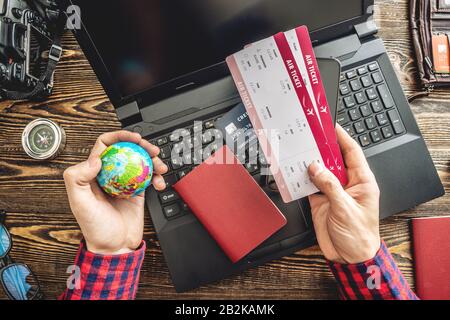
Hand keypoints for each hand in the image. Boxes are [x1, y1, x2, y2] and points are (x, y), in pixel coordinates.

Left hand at [64, 131, 167, 254]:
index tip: (134, 138)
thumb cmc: (94, 228)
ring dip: (154, 161)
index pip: (106, 146)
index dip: (120, 137)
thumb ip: (78, 178)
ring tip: (161, 166)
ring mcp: (126, 182)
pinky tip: (160, 182)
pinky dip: (157, 178)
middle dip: (142, 146)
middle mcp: (110, 174)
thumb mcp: (79, 203)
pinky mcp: (138, 191)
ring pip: (141, 162)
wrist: (114, 247)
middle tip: (152, 149)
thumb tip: (95, 159)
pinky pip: (150, 178)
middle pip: (128, 150)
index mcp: (93, 173)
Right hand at [308, 125, 380, 263]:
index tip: (331, 126)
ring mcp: (333, 192)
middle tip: (309, 137)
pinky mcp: (321, 201)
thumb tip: (316, 168)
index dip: (342, 138)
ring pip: (319, 171)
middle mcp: (347, 184)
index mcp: (362, 182)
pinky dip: (301, 179)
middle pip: (333, 159)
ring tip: (298, 152)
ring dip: (309, 163)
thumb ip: (330, 186)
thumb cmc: (359, 236)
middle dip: (321, 148)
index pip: (352, 153)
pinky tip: (294, 173)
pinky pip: (309, 185)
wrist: (349, 257)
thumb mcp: (346, 209)